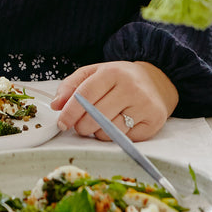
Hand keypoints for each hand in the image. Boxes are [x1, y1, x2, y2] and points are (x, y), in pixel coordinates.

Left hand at [50, 60, 178, 141]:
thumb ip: (71, 86)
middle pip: (96, 116)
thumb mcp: (94, 73)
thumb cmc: (119, 79)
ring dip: (98, 133)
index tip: (62, 122)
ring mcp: (144, 105)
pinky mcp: (154, 121)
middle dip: (82, 126)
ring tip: (99, 124)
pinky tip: (116, 126)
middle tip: (79, 126)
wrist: (155, 81)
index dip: (70, 111)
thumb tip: (56, 105)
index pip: (85, 95)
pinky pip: (125, 139)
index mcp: (112, 72)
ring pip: (110, 131)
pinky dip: (115, 137)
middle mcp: (131, 87)